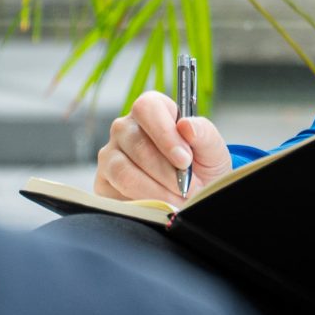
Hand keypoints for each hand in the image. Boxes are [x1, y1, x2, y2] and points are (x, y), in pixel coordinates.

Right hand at [94, 92, 231, 206]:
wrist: (191, 196)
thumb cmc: (200, 166)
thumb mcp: (211, 149)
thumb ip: (203, 133)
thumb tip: (186, 126)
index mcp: (151, 109)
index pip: (147, 108)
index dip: (165, 135)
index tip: (185, 161)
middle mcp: (125, 128)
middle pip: (136, 143)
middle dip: (166, 172)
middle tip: (187, 188)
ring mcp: (110, 154)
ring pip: (124, 171)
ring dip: (155, 190)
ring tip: (177, 200)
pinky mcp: (103, 182)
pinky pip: (117, 193)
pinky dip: (143, 202)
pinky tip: (160, 205)